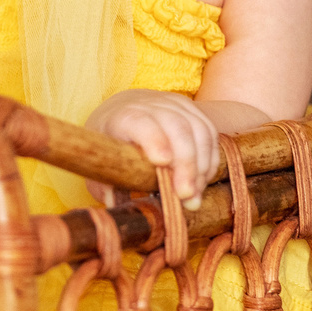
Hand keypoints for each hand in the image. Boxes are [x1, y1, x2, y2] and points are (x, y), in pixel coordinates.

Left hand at [87, 89, 223, 205]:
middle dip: (185, 163)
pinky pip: (209, 134)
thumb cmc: (111, 142)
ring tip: (194, 195)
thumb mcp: (101, 161)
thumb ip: (107, 183)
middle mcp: (152, 106)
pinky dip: (209, 160)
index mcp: (124, 116)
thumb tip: (114, 205)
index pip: (141, 122)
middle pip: (177, 127)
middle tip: (185, 194)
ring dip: (201, 166)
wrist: (124, 109)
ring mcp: (176, 105)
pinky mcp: (193, 110)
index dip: (154, 140)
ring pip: (198, 131)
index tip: (162, 162)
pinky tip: (202, 181)